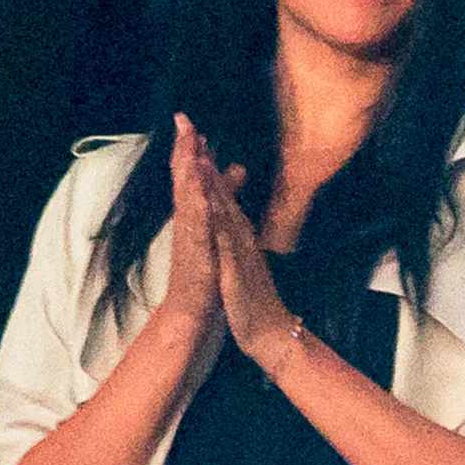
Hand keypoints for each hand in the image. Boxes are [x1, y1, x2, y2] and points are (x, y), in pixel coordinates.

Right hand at [160, 113, 221, 328]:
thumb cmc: (207, 274)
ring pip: (188, 195)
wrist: (192, 312)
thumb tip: (233, 172)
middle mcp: (189, 222)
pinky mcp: (198, 251)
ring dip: (187, 169)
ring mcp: (191, 235)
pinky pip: (197, 225)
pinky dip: (197, 204)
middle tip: (183, 119)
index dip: (190, 150)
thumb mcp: (218, 233)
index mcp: (195, 216)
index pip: (191, 177)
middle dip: (185, 149)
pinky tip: (199, 187)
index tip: (190, 124)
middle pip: (185, 179)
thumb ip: (222, 201)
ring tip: (187, 142)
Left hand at [198, 152, 298, 366]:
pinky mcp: (235, 272)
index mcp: (238, 236)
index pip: (221, 196)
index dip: (208, 168)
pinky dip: (218, 224)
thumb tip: (233, 217)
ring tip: (201, 158)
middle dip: (206, 164)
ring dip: (213, 186)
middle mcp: (240, 238)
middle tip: (193, 131)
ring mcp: (239, 253)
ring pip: (225, 214)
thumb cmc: (253, 299)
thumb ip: (239, 238)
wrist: (271, 332)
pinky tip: (211, 208)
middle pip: (222, 195)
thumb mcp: (244, 262)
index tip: (195, 139)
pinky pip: (226, 246)